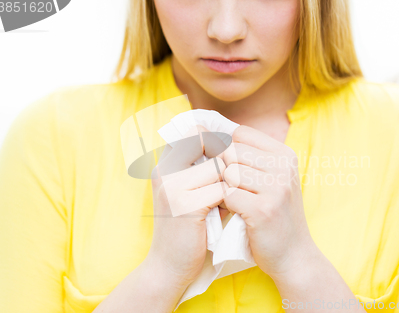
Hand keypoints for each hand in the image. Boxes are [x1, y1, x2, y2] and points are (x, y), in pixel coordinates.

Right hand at [147, 129, 228, 286]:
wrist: (168, 267)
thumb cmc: (187, 229)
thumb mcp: (191, 194)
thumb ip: (204, 171)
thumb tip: (234, 147)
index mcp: (164, 165)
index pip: (193, 131)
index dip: (215, 139)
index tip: (229, 155)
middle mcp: (165, 171)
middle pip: (206, 143)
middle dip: (226, 158)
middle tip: (232, 177)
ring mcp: (173, 187)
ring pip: (218, 167)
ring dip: (230, 182)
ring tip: (229, 197)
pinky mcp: (186, 206)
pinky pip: (221, 190)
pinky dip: (230, 200)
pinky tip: (228, 211)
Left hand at [220, 125, 317, 277]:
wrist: (294, 255)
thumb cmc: (275, 214)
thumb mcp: (273, 179)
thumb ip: (251, 157)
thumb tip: (211, 132)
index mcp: (285, 154)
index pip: (241, 133)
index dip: (227, 148)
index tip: (228, 167)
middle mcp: (283, 167)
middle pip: (231, 150)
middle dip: (223, 169)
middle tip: (230, 188)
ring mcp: (276, 188)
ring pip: (228, 172)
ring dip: (224, 188)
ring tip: (236, 202)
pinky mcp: (263, 210)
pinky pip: (227, 194)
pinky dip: (226, 205)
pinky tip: (236, 213)